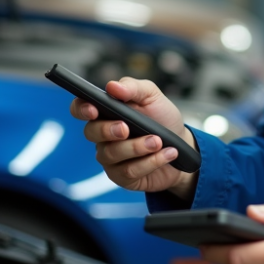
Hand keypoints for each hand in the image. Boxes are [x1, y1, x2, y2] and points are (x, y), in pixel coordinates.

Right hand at [70, 77, 197, 198]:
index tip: (93, 110)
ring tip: (158, 141)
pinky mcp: (122, 176)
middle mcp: (103, 135)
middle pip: (91, 132)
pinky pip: (128, 171)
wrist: (183, 144)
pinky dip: (151, 161)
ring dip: (137, 147)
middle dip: (109, 130)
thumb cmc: (162, 118)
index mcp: (106, 111)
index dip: (81, 109)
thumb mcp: (152, 96)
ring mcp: (111, 157)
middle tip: (127, 128)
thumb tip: (112, 87)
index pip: (81, 108)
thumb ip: (133, 88)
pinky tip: (166, 153)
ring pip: (111, 154)